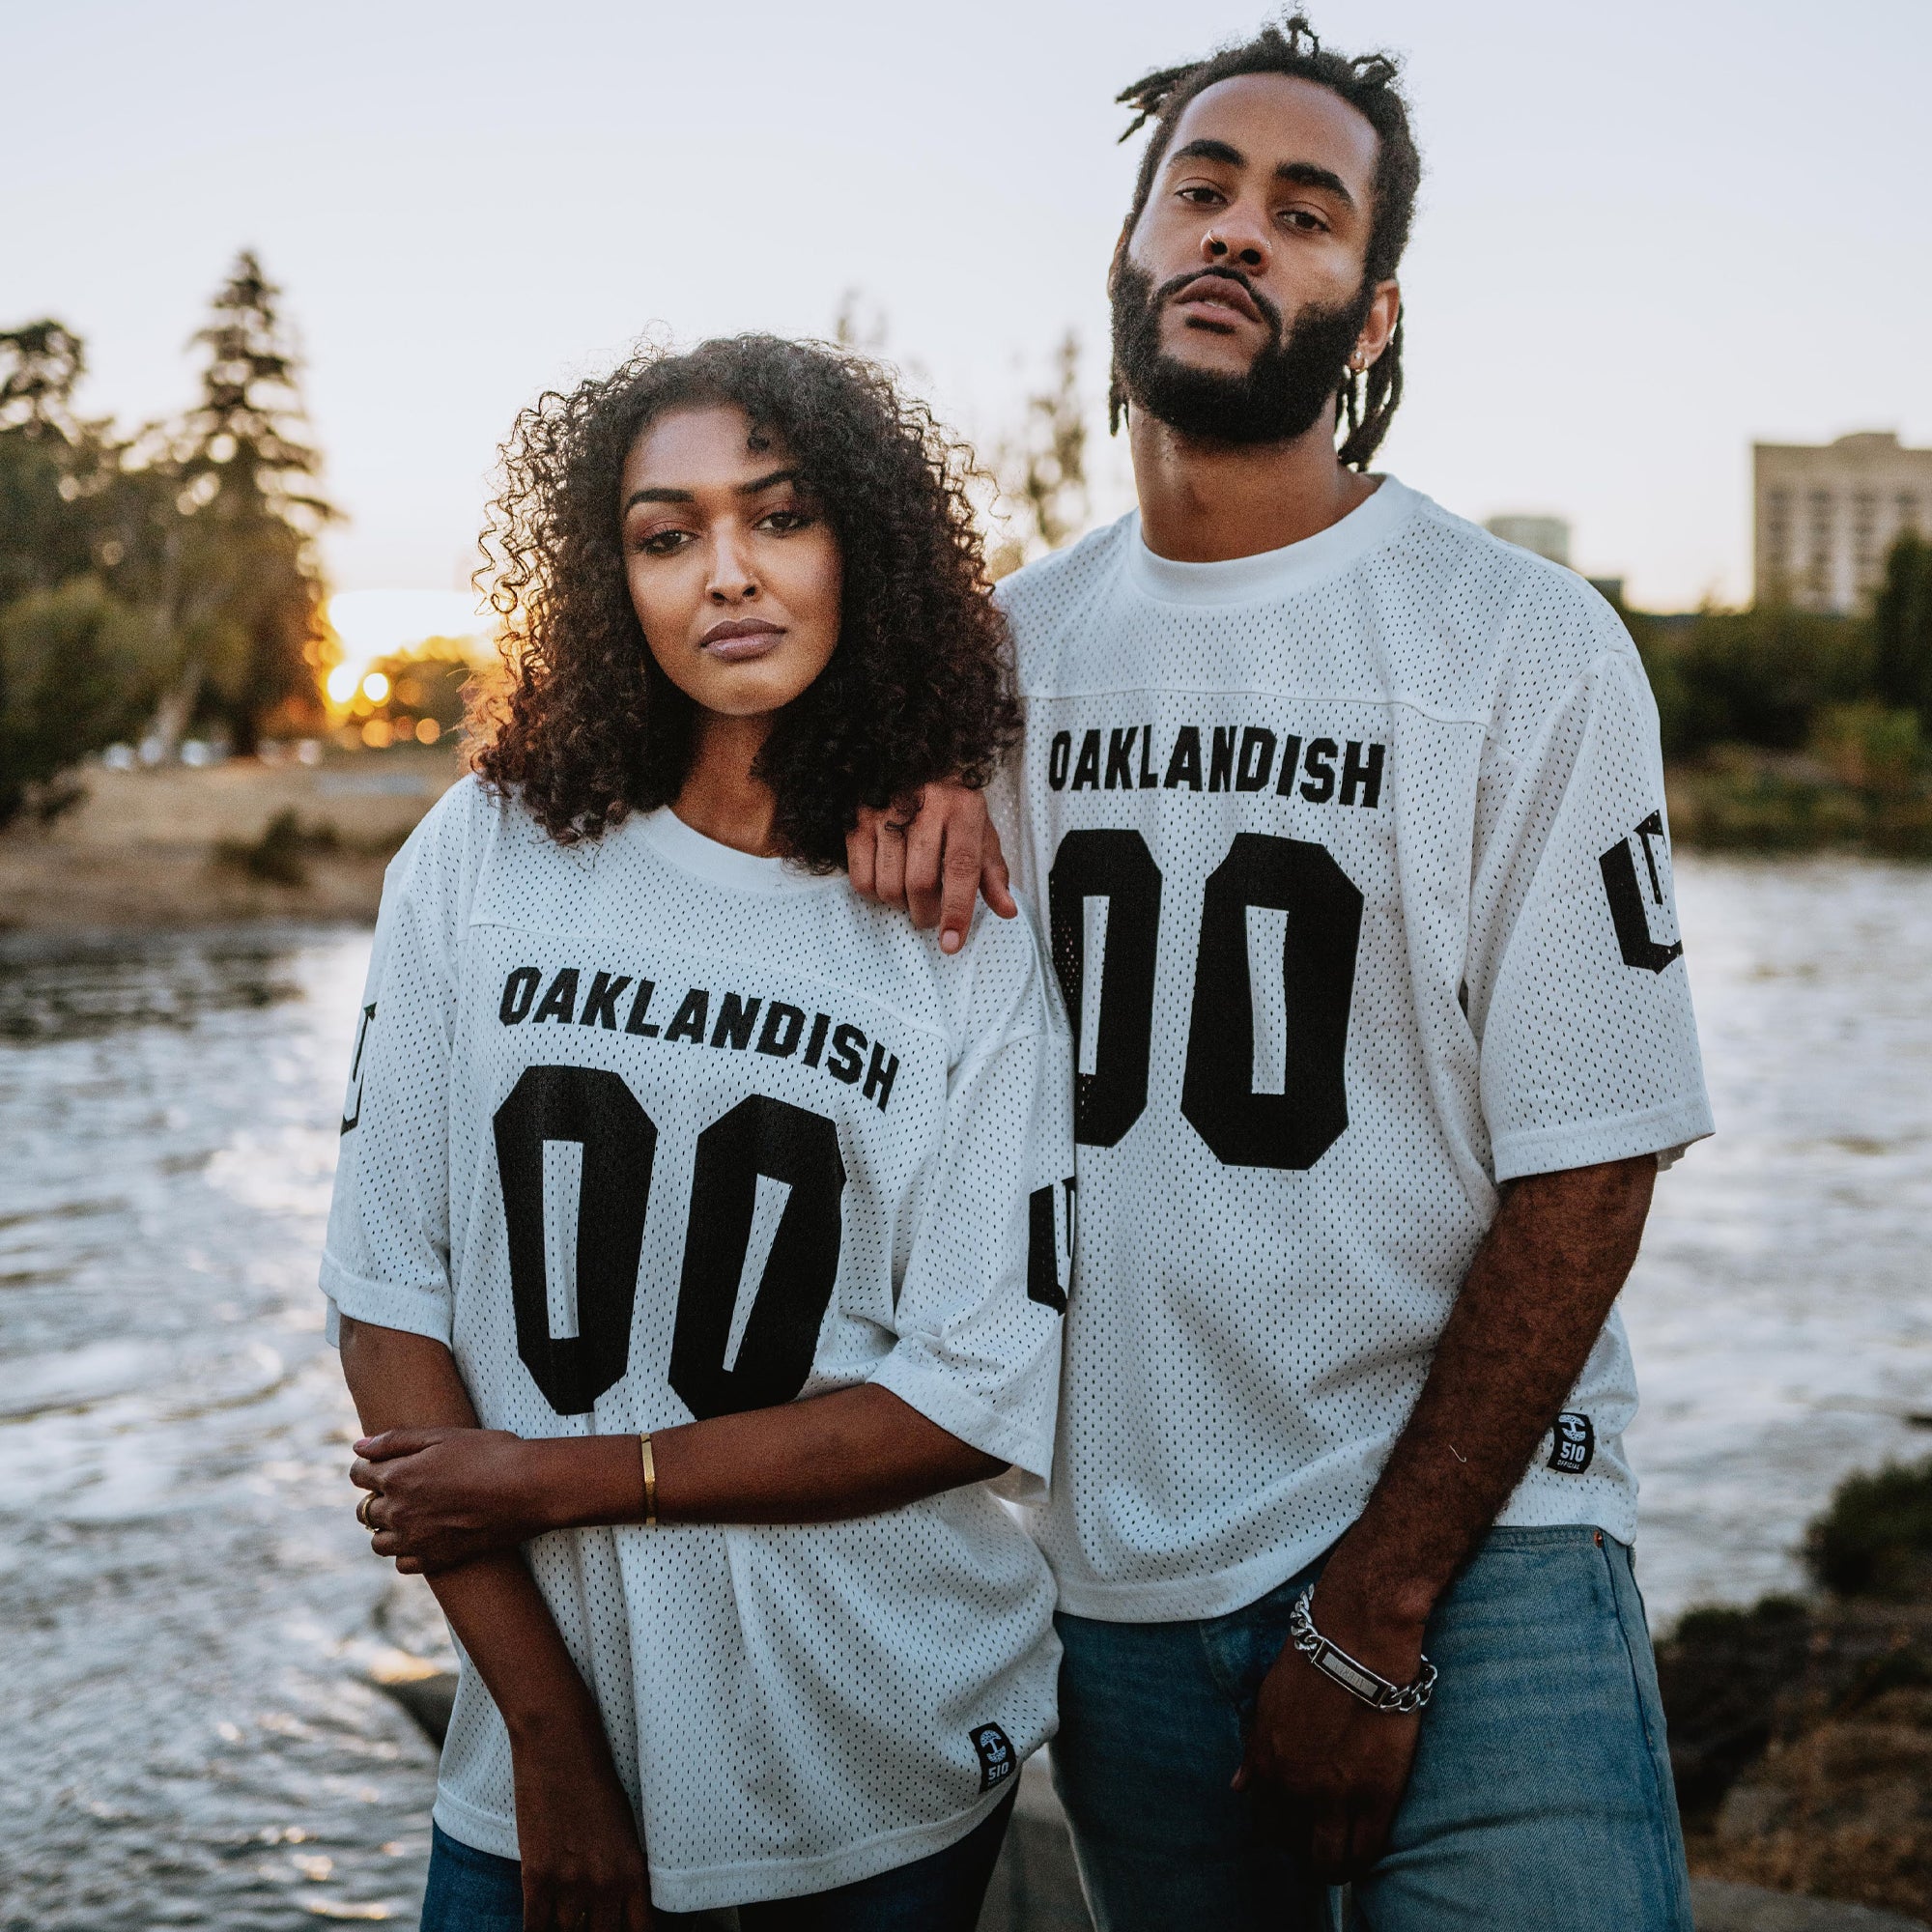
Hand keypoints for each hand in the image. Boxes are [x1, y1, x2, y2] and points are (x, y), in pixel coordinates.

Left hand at [351, 1426, 548, 1572]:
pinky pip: (403, 1564)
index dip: (370, 1465)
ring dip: (387, 1528)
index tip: (385, 1462)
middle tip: (406, 1485)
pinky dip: (407, 1551)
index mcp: (397, 1477)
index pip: (359, 1474)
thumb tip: (359, 1448)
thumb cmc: (490, 1454)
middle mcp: (399, 1513)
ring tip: (412, 1513)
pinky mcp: (437, 1560)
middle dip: (379, 1496)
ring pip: (379, 1542)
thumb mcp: (442, 1435)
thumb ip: (395, 1440)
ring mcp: (416, 1541)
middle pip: (366, 1509)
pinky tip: (426, 1535)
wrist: (529, 1489)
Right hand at [510, 1702, 651, 1931]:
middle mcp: (605, 1883)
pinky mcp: (536, 1877)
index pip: (639, 1931)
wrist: (559, 1742)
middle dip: (596, 1931)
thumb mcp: (624, 1825)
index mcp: (634, 1869)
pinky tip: (540, 1929)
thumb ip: (623, 1869)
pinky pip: (535, 1929)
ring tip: (566, 1911)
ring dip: (566, 1925)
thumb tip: (616, 1903)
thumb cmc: (596, 1775)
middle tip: (589, 1922)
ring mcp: (569, 1882)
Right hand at [846, 783, 1015, 952]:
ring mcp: (885, 811)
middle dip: (926, 913)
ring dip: (901, 905)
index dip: (957, 910)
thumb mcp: (979, 831)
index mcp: (962, 808)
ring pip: (889, 885)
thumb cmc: (952, 804)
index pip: (961, 868)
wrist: (909, 761)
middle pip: (921, 882)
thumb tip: (1007, 911)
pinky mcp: (857, 819)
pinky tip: (887, 883)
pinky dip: (875, 895)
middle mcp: (924, 806)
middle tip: (930, 916)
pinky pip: (861, 879)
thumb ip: (992, 872)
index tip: (951, 943)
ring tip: (910, 896)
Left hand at [1233, 1575, 1427, 1883]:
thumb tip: (1239, 1787)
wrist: (1358, 1640)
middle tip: (1319, 1840)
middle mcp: (1295, 1788)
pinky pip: (1367, 1851)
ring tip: (1341, 1855)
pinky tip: (1365, 1850)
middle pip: (1294, 1848)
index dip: (1280, 1830)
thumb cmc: (1313, 1661)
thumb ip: (1255, 1751)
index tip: (1293, 1826)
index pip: (1266, 1822)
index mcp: (1267, 1764)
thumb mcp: (1268, 1703)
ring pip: (1329, 1863)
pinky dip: (1364, 1859)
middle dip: (1303, 1850)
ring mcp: (1336, 1797)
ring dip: (1332, 1866)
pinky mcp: (1377, 1797)